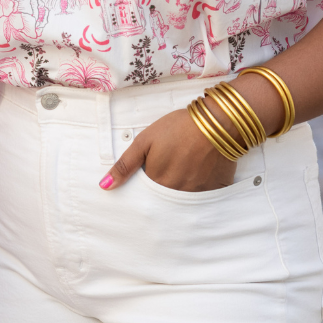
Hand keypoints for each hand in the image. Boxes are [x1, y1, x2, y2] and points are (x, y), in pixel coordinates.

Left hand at [99, 107, 235, 192]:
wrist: (217, 122)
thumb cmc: (178, 128)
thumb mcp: (145, 141)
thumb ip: (126, 165)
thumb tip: (105, 186)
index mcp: (158, 183)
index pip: (146, 194)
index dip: (146, 182)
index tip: (149, 172)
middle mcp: (177, 194)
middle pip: (164, 198)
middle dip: (162, 188)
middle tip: (168, 168)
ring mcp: (198, 194)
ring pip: (183, 199)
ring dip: (180, 189)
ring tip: (183, 169)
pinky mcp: (216, 190)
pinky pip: (204, 198)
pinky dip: (199, 189)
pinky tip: (200, 173)